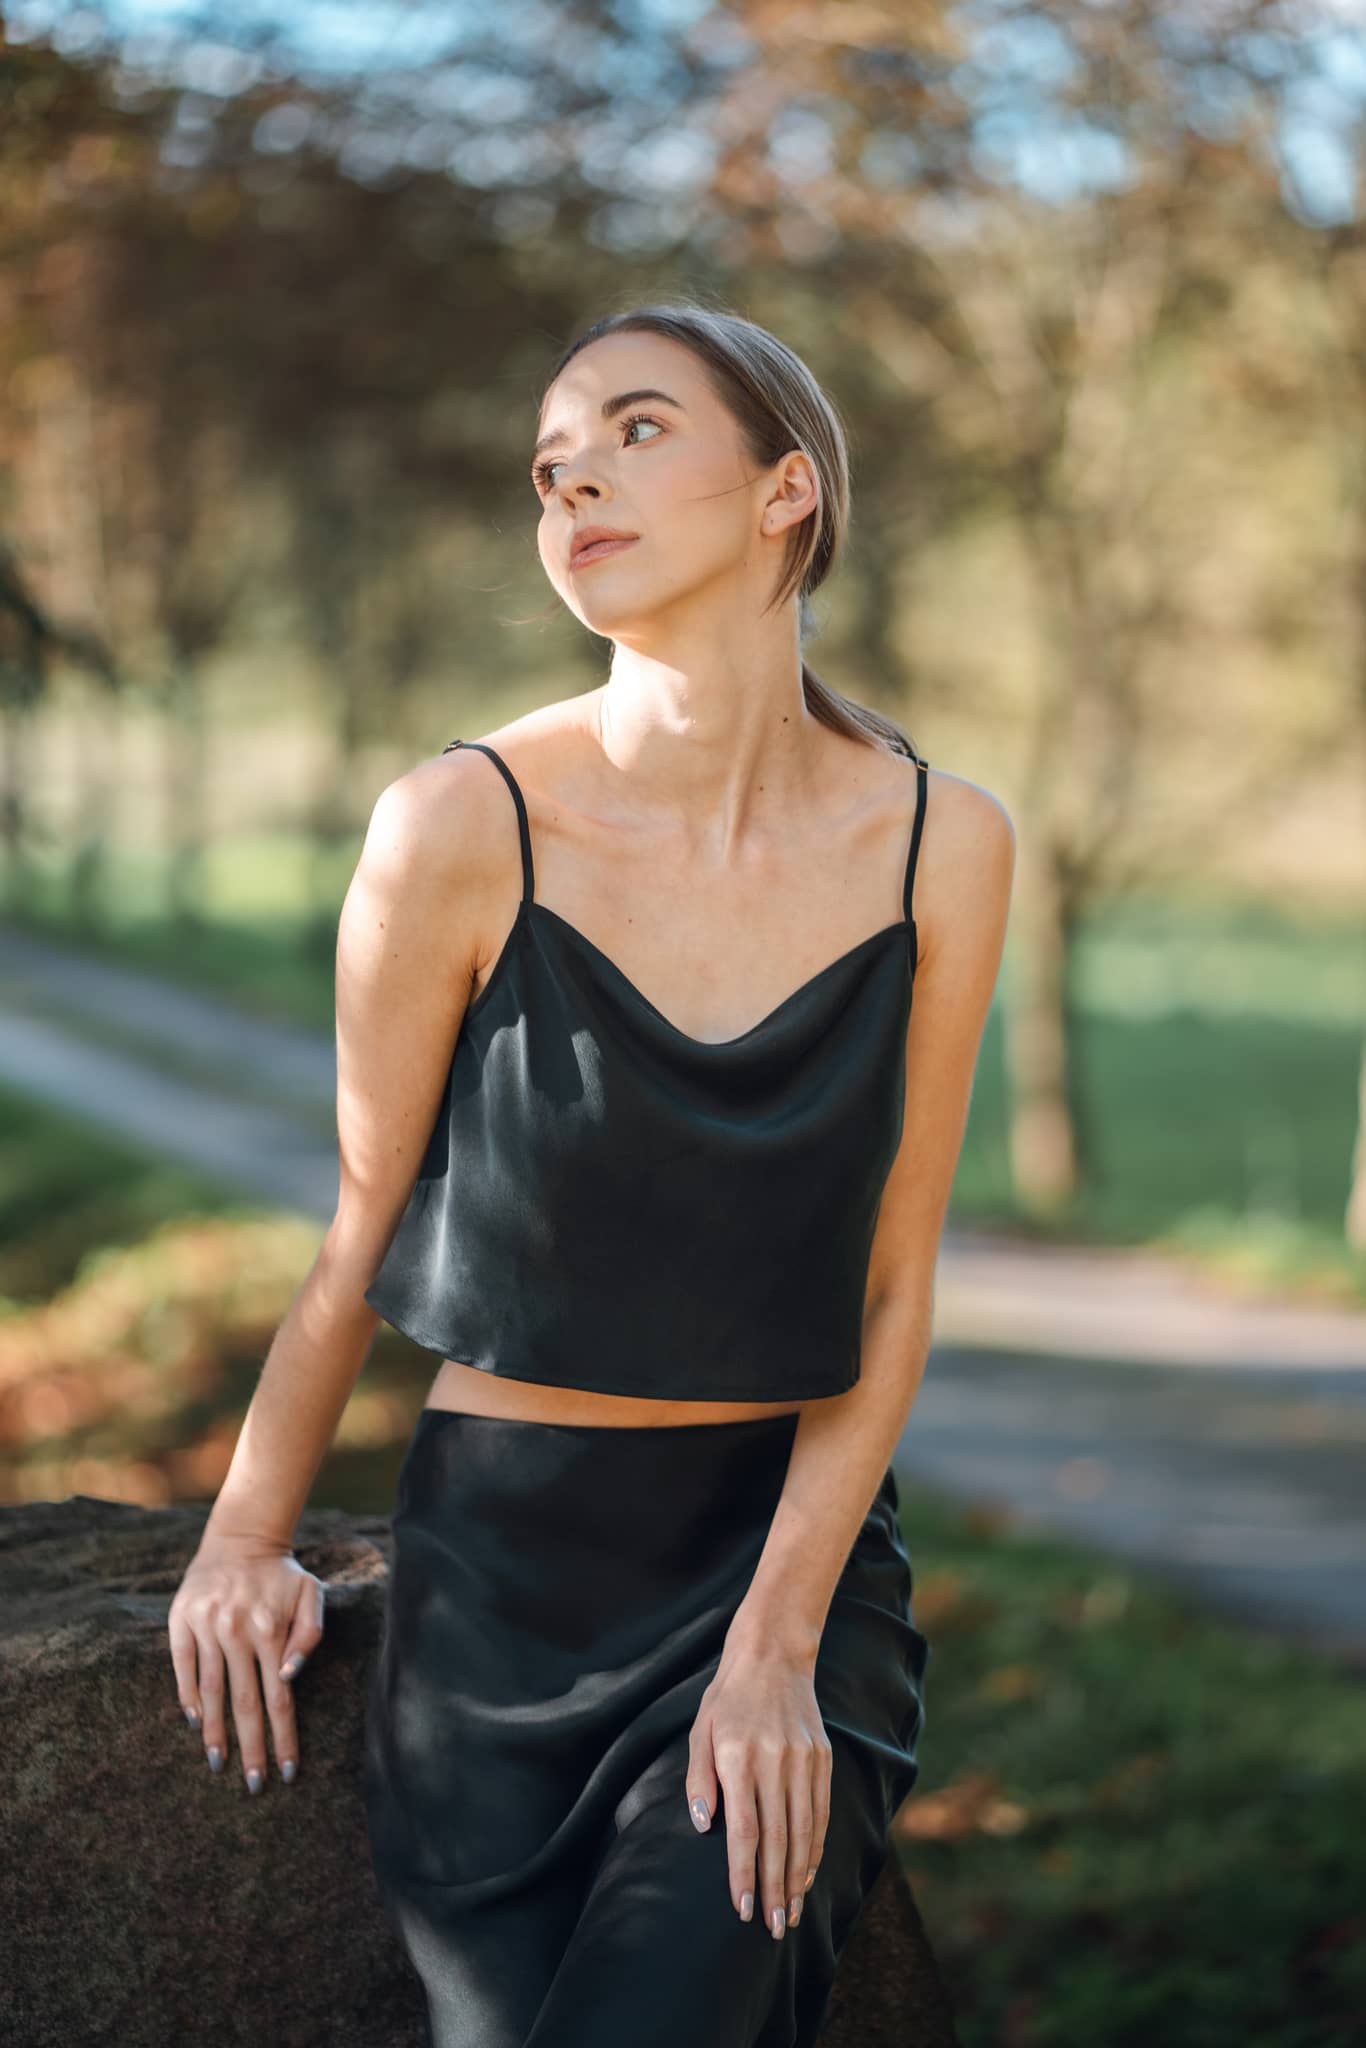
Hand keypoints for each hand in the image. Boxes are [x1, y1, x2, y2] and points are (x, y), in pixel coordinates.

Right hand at [168, 1534, 325, 1791]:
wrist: (240, 1538)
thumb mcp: (311, 1594)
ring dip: (214, 1733)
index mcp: (271, 1628)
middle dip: (251, 1748)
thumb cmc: (281, 1575)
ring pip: (211, 1691)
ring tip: (218, 1765)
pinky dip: (188, 1697)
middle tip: (254, 1786)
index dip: (283, 1737)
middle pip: (244, 1703)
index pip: (280, 1697)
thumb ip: (309, 1635)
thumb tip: (288, 1678)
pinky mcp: (181, 1621)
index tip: (286, 1773)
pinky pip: (183, 1668)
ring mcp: (207, 1626)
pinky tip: (195, 1723)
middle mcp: (237, 1630)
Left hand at [684, 1637, 831, 1939]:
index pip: (744, 1829)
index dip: (744, 1873)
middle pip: (777, 1838)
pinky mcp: (822, 1756)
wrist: (772, 1655)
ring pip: (803, 1830)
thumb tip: (705, 1826)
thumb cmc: (727, 1698)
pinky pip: (820, 1811)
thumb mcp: (700, 1731)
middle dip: (774, 1888)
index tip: (742, 1908)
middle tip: (771, 1927)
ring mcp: (802, 1759)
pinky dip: (815, 1846)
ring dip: (798, 1876)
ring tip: (790, 1911)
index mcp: (738, 1756)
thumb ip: (699, 1780)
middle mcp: (774, 1760)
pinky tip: (807, 1872)